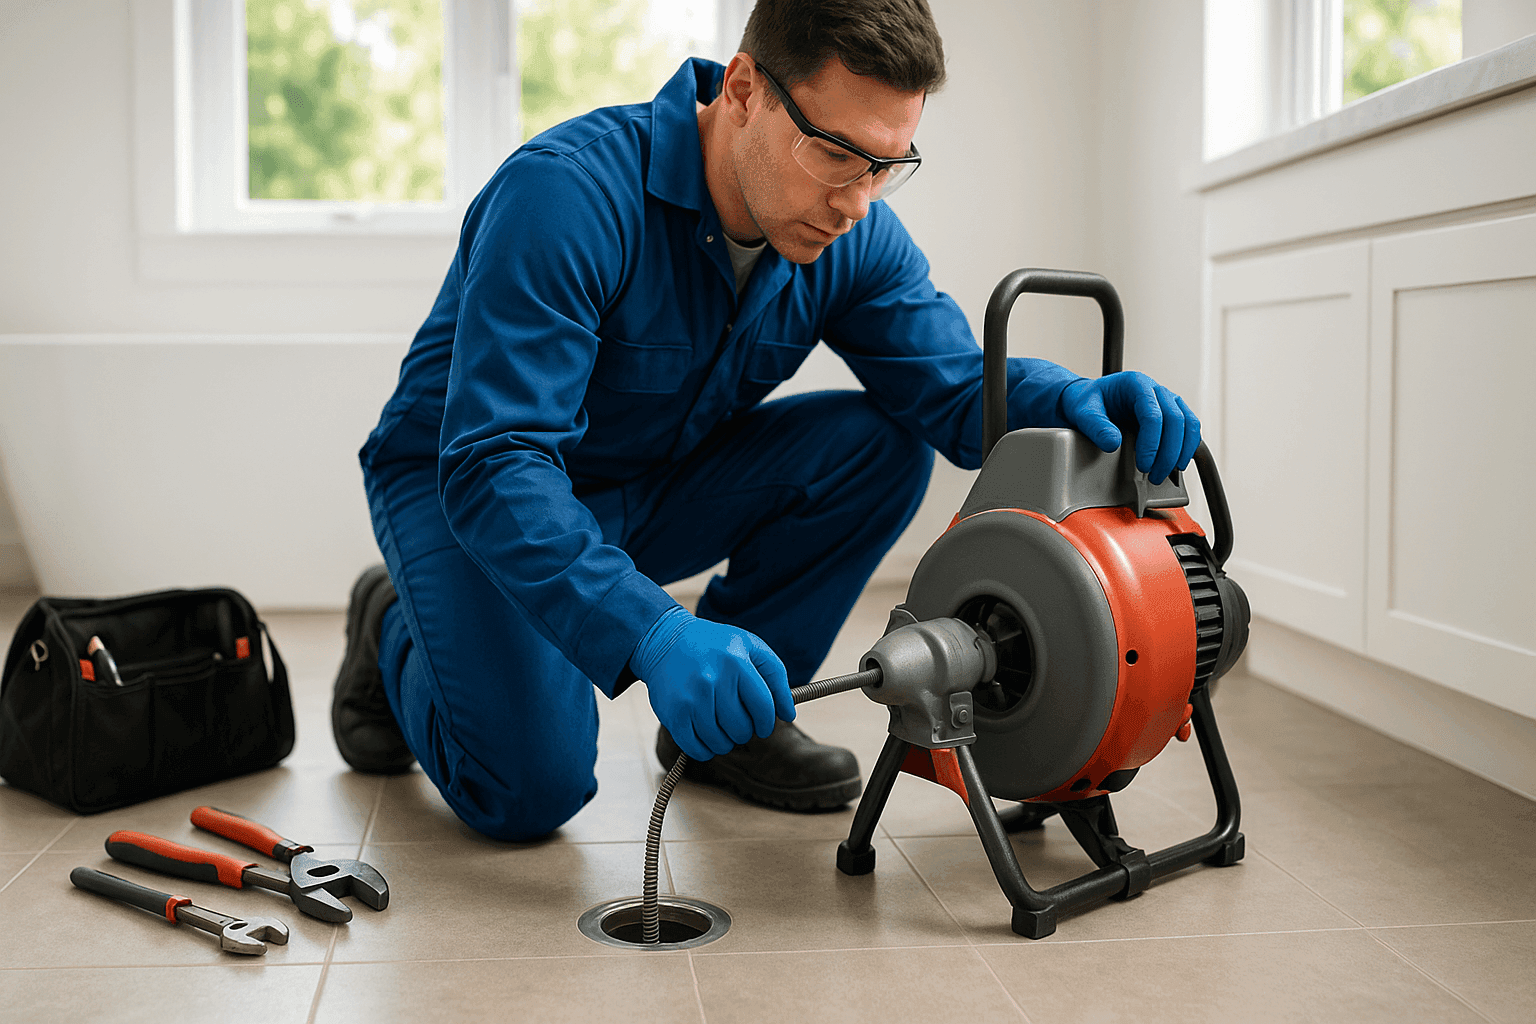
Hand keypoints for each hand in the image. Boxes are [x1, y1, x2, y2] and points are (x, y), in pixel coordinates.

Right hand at [630, 607, 794, 761]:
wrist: (664, 640)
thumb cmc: (714, 646)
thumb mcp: (750, 646)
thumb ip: (776, 677)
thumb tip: (788, 714)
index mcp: (736, 662)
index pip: (764, 707)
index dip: (767, 722)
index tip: (763, 725)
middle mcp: (713, 680)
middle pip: (742, 729)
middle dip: (745, 730)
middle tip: (738, 720)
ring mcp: (691, 699)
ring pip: (720, 743)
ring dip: (725, 741)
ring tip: (721, 725)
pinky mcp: (673, 714)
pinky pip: (697, 749)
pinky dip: (705, 749)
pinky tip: (706, 735)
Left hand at [1060, 371, 1200, 482]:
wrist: (1091, 400)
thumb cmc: (1089, 403)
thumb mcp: (1084, 413)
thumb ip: (1096, 427)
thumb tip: (1113, 443)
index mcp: (1136, 384)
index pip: (1152, 415)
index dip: (1151, 443)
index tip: (1144, 464)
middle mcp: (1156, 390)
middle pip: (1175, 420)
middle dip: (1167, 453)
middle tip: (1154, 476)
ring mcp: (1168, 401)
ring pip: (1188, 424)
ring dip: (1181, 452)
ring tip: (1165, 473)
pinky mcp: (1173, 413)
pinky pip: (1190, 429)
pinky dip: (1187, 448)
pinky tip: (1175, 465)